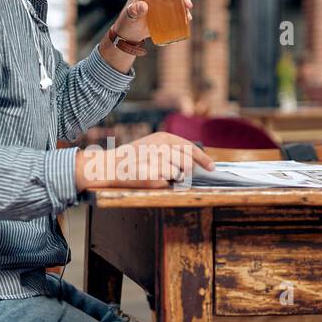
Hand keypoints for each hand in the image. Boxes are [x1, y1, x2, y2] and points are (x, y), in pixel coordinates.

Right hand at [75, 133, 214, 192]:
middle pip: (187, 163)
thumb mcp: (152, 145)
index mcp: (162, 138)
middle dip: (185, 171)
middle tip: (175, 174)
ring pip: (178, 174)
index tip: (211, 168)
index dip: (203, 159)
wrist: (109, 166)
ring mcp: (156, 161)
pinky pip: (167, 183)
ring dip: (172, 177)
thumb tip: (194, 162)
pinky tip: (151, 178)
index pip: (190, 148)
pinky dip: (162, 183)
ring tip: (156, 173)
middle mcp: (161, 147)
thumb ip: (171, 150)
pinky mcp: (151, 175)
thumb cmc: (132, 158)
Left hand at [113, 0, 193, 43]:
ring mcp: (160, 4)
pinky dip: (182, 14)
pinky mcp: (163, 14)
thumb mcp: (129, 16)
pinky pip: (175, 11)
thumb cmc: (126, 22)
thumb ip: (134, 10)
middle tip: (188, 5)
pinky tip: (187, 19)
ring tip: (188, 15)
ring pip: (176, 0)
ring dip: (185, 5)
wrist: (128, 35)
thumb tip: (144, 6)